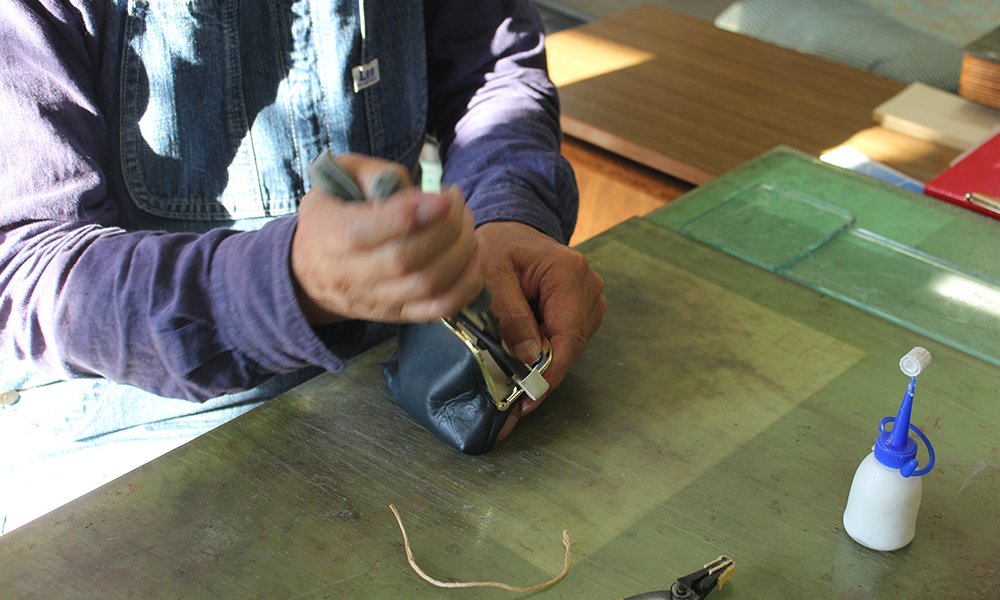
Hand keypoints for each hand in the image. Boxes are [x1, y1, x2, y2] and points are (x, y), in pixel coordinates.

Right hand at [291, 153, 487, 323]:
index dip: (412, 213)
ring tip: (466, 224)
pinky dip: (467, 284)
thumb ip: (370, 172)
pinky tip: (475, 254)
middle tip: (458, 204)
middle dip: (446, 229)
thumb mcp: (338, 178)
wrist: (312, 270)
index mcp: (328, 234)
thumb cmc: (334, 212)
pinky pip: (439, 309)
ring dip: (461, 252)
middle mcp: (348, 274)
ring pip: (427, 285)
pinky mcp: (398, 314)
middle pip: (406, 259)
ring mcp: (375, 299)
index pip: (368, 231)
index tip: (444, 196)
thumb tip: (405, 183)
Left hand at [475, 222, 605, 440]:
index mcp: (568, 272)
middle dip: (542, 371)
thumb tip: (530, 356)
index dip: (551, 372)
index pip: (568, 335)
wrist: (510, 231)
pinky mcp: (582, 304)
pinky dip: (545, 347)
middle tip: (511, 397)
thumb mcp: (493, 277)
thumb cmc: (499, 247)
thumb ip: (510, 315)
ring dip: (542, 359)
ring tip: (511, 370)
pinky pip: (566, 336)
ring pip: (569, 343)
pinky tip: (523, 347)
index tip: (529, 397)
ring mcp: (589, 295)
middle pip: (571, 343)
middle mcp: (588, 284)